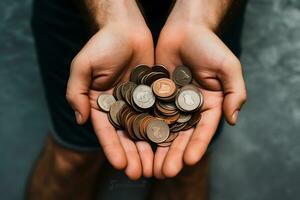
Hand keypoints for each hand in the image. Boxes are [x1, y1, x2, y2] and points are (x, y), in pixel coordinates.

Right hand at [66, 0, 153, 179]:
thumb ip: (76, 92)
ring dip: (150, 149)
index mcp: (101, 104)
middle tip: (141, 173)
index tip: (121, 165)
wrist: (126, 29)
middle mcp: (120, 107)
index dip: (113, 149)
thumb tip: (80, 120)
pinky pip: (160, 114)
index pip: (106, 131)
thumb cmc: (103, 45)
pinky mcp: (154, 96)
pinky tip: (171, 145)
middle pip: (127, 136)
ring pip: (145, 130)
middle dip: (133, 155)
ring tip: (157, 167)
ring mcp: (139, 103)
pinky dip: (165, 130)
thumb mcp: (83, 66)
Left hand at [153, 1, 246, 177]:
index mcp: (207, 106)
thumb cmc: (208, 45)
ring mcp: (169, 104)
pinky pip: (147, 114)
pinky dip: (142, 129)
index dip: (197, 145)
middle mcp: (187, 109)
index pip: (203, 130)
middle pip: (180, 135)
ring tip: (150, 167)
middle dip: (173, 154)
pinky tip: (135, 143)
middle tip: (165, 171)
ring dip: (156, 149)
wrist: (184, 29)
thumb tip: (233, 120)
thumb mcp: (228, 67)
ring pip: (162, 130)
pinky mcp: (152, 96)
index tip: (188, 161)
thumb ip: (235, 92)